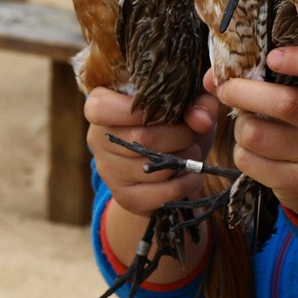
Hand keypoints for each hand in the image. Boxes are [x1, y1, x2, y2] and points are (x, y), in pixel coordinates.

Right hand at [85, 86, 217, 217]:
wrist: (169, 155)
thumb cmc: (174, 117)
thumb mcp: (187, 101)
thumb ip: (199, 101)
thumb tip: (200, 120)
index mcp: (99, 105)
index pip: (101, 109)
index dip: (140, 109)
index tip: (168, 110)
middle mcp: (96, 139)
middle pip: (139, 139)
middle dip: (177, 136)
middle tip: (191, 135)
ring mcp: (107, 171)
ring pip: (151, 168)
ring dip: (184, 160)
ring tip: (193, 152)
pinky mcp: (124, 197)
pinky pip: (160, 194)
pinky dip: (185, 184)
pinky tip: (192, 174)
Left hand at [204, 57, 297, 221]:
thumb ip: (264, 80)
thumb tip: (211, 78)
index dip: (297, 61)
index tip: (271, 58)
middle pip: (284, 103)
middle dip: (242, 92)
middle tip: (226, 89)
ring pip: (256, 133)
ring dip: (240, 126)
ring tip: (249, 126)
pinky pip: (248, 160)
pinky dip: (241, 151)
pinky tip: (254, 150)